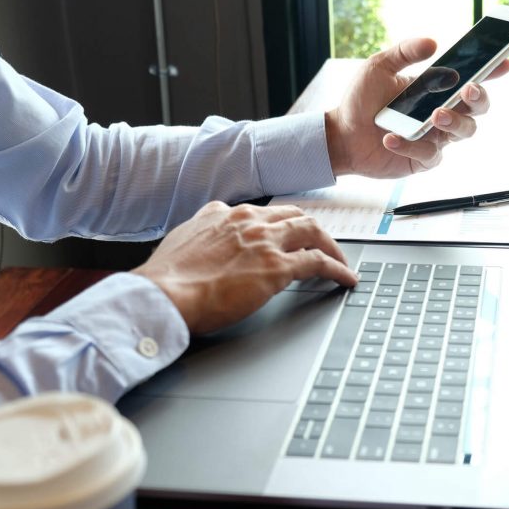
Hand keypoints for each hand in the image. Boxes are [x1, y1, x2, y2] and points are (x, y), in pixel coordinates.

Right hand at [132, 202, 358, 333]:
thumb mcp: (182, 241)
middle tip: (323, 247)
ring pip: (312, 232)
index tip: (288, 236)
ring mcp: (265, 242)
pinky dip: (337, 269)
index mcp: (223, 213)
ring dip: (331, 247)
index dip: (281, 226)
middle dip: (313, 232)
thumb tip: (205, 237)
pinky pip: (319, 262)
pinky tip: (345, 279)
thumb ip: (201, 234)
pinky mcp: (277, 267)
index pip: (264, 213)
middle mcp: (248, 220)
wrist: (163, 295)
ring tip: (341, 262)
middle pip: (295, 217)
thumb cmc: (167, 279)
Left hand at [325, 37, 508, 177]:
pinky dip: (411, 145)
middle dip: (479, 98)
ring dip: (454, 122)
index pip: (472, 78)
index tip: (504, 62)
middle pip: (478, 108)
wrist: (341, 135)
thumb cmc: (362, 99)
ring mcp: (436, 138)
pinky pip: (430, 154)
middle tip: (468, 90)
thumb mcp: (379, 67)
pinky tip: (391, 138)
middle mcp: (443, 112)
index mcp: (438, 88)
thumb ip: (405, 52)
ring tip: (435, 115)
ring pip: (465, 132)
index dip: (492, 71)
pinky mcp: (423, 160)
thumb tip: (432, 42)